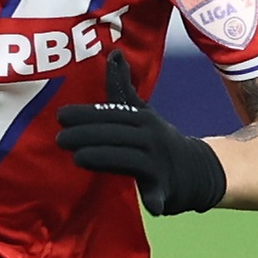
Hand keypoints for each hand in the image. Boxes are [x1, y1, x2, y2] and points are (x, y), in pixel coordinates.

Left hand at [54, 53, 226, 215]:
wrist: (197, 169)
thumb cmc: (156, 139)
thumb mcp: (141, 112)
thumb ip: (122, 88)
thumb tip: (113, 53)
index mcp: (142, 119)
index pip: (111, 115)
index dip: (87, 115)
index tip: (60, 115)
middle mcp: (151, 137)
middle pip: (117, 134)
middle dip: (88, 135)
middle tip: (60, 138)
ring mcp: (159, 163)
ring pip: (129, 159)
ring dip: (105, 158)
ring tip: (77, 158)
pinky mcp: (166, 187)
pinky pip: (159, 192)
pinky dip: (156, 198)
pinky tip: (150, 204)